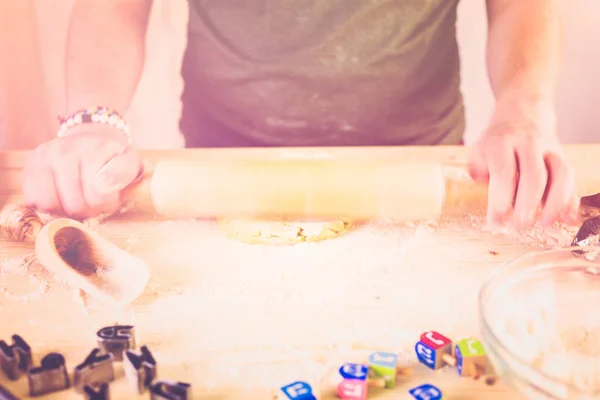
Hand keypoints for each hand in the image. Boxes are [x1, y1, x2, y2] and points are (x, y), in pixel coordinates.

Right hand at [22, 124, 141, 217]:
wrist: (91, 141)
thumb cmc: (112, 159)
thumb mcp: (130, 164)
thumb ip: (123, 173)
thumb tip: (103, 185)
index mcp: (95, 148)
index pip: (98, 196)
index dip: (107, 204)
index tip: (111, 195)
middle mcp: (66, 148)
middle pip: (74, 205)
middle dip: (88, 209)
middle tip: (94, 198)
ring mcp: (45, 155)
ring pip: (50, 205)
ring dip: (65, 209)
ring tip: (77, 197)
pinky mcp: (30, 164)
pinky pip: (33, 200)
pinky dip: (47, 205)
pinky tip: (60, 195)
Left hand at [468, 109, 578, 228]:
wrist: (522, 114)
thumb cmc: (497, 143)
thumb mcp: (479, 153)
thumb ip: (480, 176)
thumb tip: (492, 201)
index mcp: (502, 143)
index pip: (504, 173)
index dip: (501, 200)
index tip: (496, 222)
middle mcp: (528, 143)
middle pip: (533, 175)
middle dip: (527, 205)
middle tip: (519, 227)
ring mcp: (550, 149)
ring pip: (561, 173)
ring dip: (556, 202)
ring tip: (546, 224)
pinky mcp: (564, 156)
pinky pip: (572, 178)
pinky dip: (571, 200)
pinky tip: (568, 218)